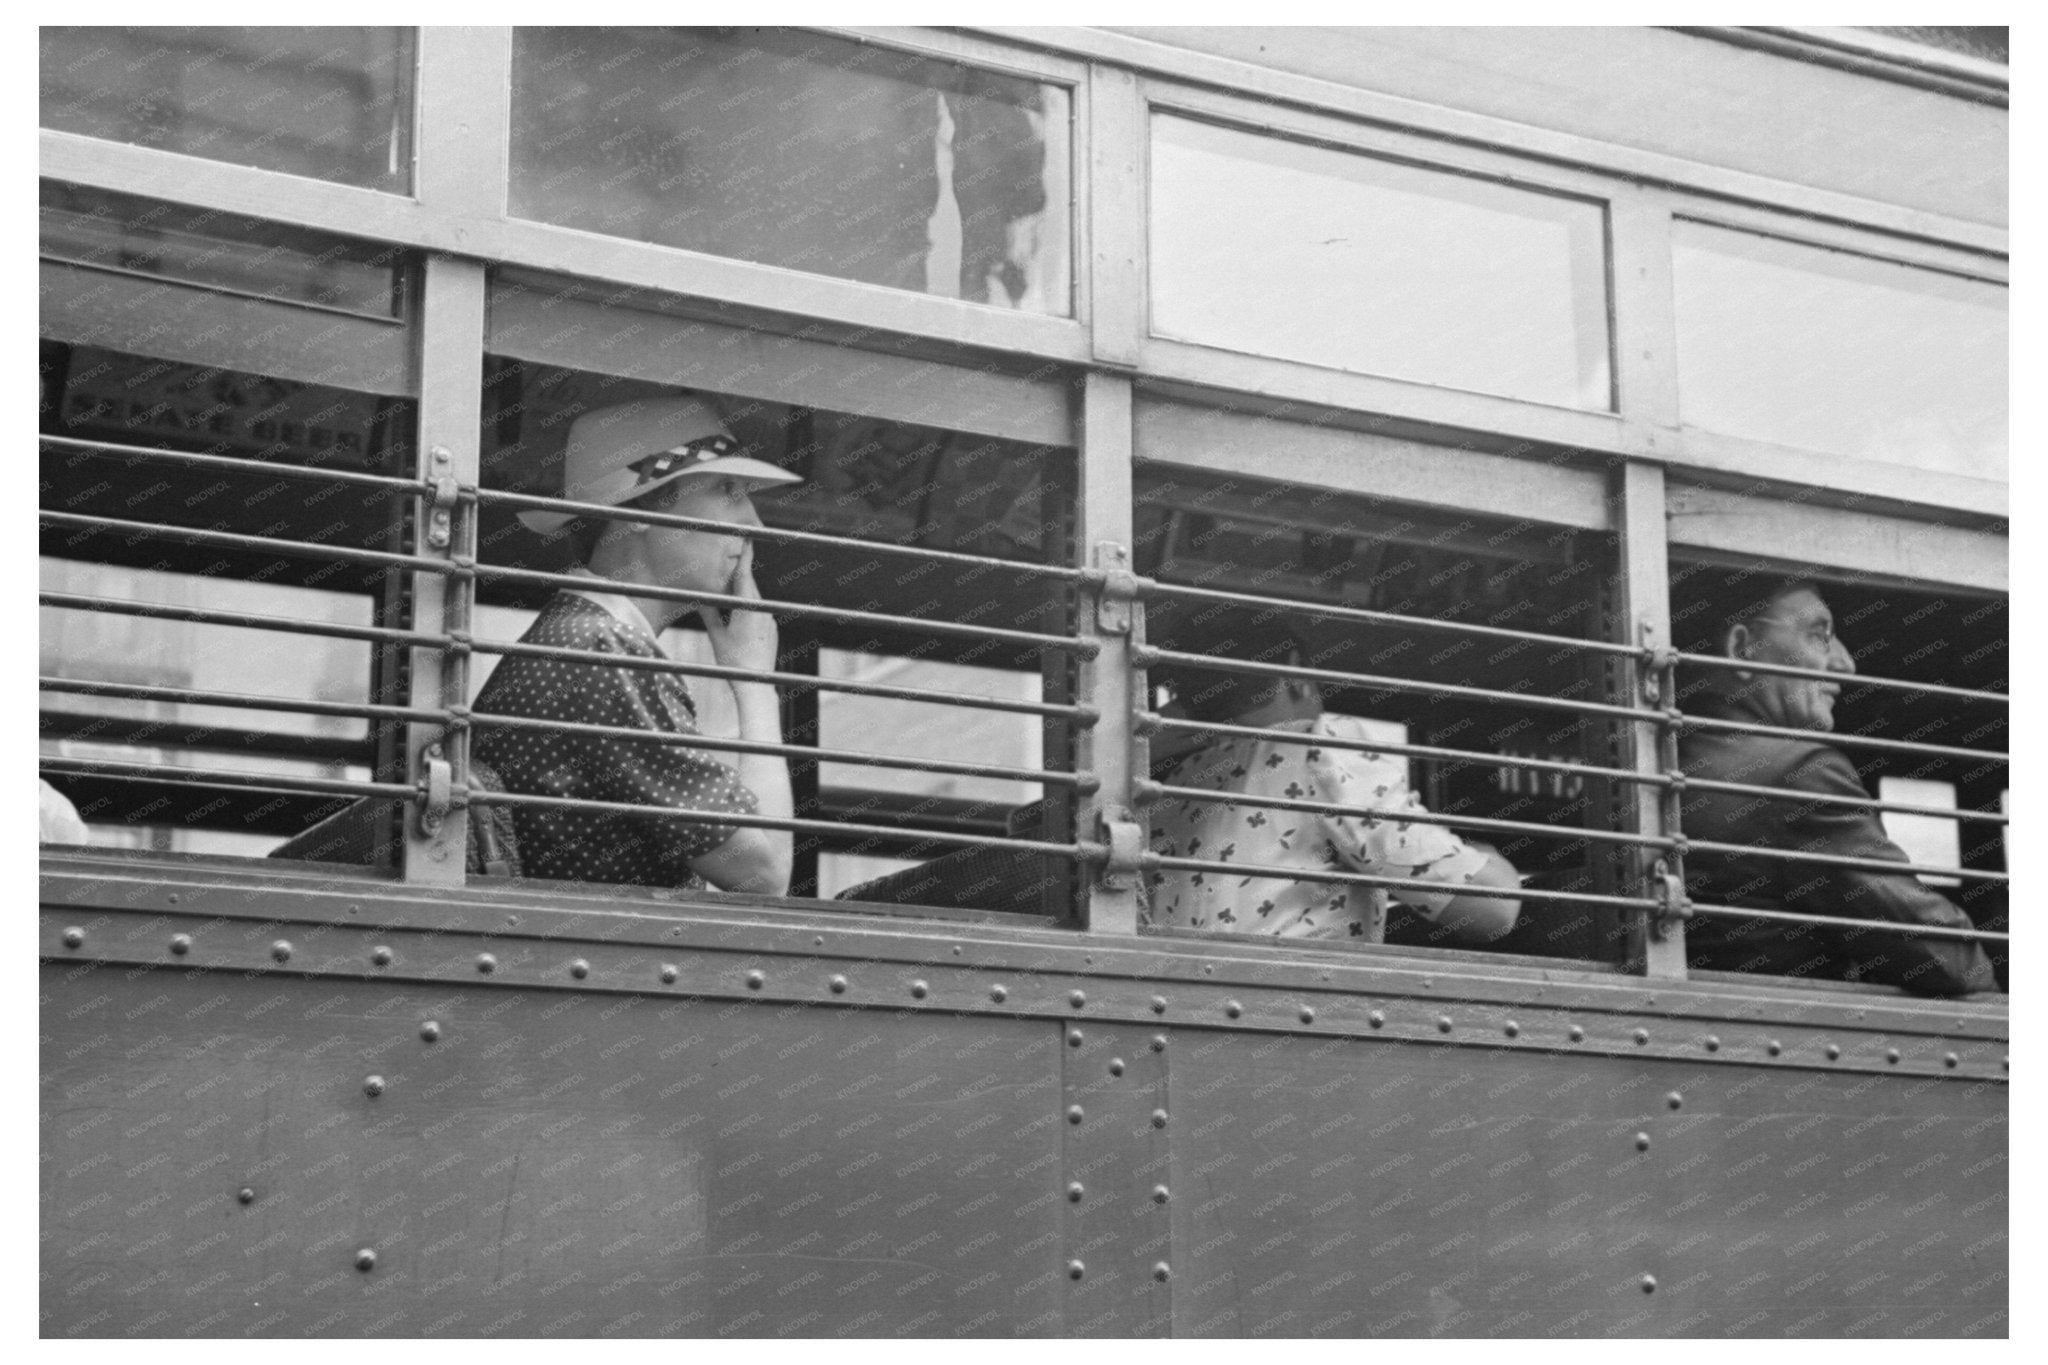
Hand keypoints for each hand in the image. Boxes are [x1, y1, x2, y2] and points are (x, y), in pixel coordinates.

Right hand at [698, 539, 777, 674]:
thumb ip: (709, 613)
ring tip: (730, 584)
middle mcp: (762, 610)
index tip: (745, 539)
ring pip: (754, 599)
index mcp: (748, 607)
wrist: (756, 682)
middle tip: (734, 553)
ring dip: (742, 591)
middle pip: (749, 585)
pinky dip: (748, 606)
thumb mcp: (716, 635)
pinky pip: (759, 611)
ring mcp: (769, 620)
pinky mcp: (771, 629)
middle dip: (740, 571)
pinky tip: (738, 610)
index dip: (744, 556)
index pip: (744, 575)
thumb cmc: (733, 660)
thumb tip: (700, 597)